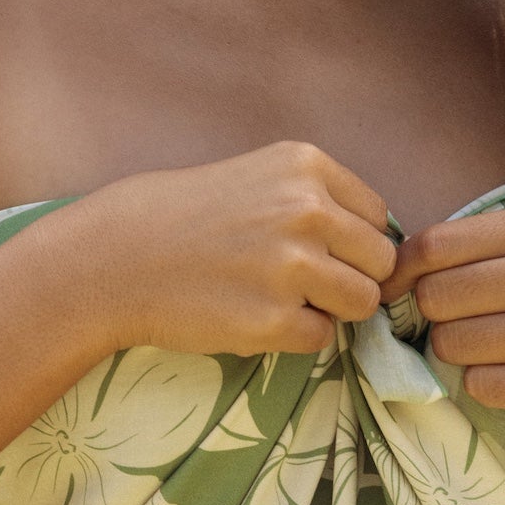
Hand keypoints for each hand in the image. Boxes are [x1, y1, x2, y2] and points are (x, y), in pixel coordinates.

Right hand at [62, 141, 399, 357]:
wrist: (117, 257)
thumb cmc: (187, 218)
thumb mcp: (259, 177)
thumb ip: (320, 201)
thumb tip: (386, 252)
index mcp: (306, 166)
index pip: (378, 218)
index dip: (353, 243)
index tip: (316, 251)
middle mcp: (306, 209)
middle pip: (380, 263)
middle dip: (350, 278)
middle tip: (301, 282)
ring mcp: (291, 265)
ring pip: (362, 303)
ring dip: (329, 309)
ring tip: (281, 298)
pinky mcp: (273, 319)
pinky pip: (323, 338)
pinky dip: (296, 336)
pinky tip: (255, 316)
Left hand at [388, 202, 504, 445]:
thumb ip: (483, 247)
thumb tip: (393, 268)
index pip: (435, 245)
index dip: (401, 272)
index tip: (397, 289)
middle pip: (436, 297)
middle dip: (436, 316)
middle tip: (465, 323)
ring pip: (452, 345)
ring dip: (459, 353)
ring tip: (498, 349)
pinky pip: (481, 386)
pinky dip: (487, 385)